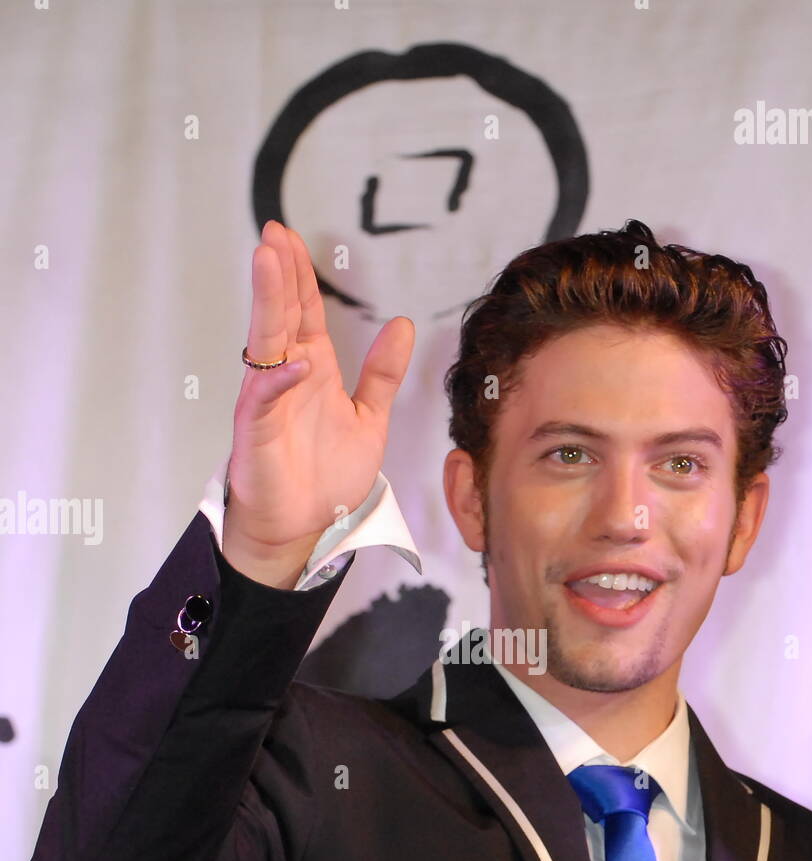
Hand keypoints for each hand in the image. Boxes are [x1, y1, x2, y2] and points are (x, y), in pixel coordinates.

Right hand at [222, 219, 414, 585]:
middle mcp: (285, 377)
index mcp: (311, 368)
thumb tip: (402, 325)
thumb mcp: (369, 418)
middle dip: (278, 273)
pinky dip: (280, 380)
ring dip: (266, 303)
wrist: (303, 526)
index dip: (299, 275)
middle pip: (281, 314)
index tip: (291, 237)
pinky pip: (266, 398)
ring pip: (265, 342)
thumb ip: (383, 374)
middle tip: (274, 233)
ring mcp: (267, 401)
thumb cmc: (325, 476)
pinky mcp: (257, 432)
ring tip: (267, 261)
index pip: (303, 311)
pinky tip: (297, 362)